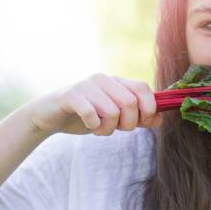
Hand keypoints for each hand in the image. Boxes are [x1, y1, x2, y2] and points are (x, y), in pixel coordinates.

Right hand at [25, 73, 161, 136]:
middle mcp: (104, 80)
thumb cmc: (86, 116)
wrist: (50, 116)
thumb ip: (138, 117)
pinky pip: (91, 113)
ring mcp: (87, 86)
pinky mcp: (71, 95)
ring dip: (109, 128)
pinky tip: (89, 126)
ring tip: (100, 129)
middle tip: (117, 129)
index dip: (149, 108)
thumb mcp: (116, 118)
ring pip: (112, 110)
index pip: (143, 88)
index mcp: (117, 82)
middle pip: (130, 102)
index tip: (143, 123)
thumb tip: (160, 119)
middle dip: (128, 123)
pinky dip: (94, 125)